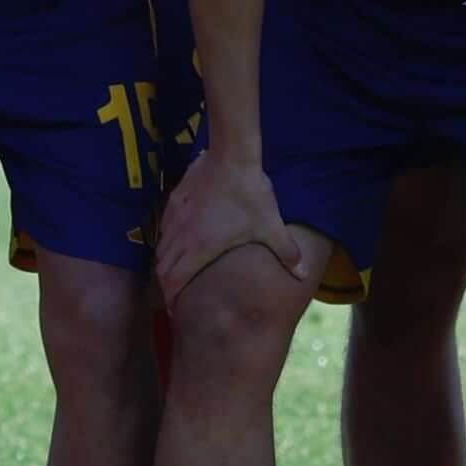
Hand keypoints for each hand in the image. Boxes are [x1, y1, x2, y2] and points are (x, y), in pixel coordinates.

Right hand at [151, 148, 303, 305]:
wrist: (231, 156)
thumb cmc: (250, 194)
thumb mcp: (270, 226)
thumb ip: (286, 253)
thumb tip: (304, 274)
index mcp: (199, 248)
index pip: (172, 281)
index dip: (169, 299)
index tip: (173, 309)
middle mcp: (181, 236)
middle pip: (161, 269)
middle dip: (165, 285)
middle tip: (174, 295)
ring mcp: (174, 218)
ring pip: (160, 249)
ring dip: (165, 263)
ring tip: (176, 271)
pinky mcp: (173, 202)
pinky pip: (163, 229)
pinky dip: (166, 241)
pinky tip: (179, 240)